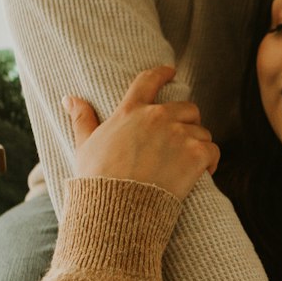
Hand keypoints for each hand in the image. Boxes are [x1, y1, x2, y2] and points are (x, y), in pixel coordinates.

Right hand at [65, 66, 219, 199]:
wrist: (117, 208)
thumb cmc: (97, 180)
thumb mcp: (85, 146)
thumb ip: (82, 119)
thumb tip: (68, 98)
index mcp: (131, 111)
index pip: (149, 81)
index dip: (162, 74)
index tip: (171, 72)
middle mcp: (157, 117)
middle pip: (188, 108)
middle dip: (188, 123)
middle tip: (183, 142)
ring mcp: (178, 134)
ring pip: (202, 132)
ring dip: (198, 146)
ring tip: (188, 165)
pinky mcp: (195, 154)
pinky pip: (213, 151)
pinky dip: (211, 163)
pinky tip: (203, 174)